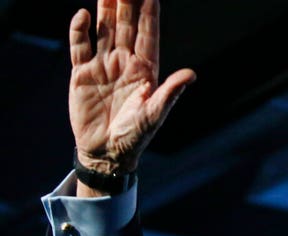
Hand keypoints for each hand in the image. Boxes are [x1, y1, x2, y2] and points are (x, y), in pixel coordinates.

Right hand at [68, 0, 195, 175]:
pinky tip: (81, 15)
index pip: (148, 34)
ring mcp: (104, 65)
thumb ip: (170, 92)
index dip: (149, 13)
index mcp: (146, 69)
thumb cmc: (135, 135)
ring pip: (104, 29)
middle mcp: (125, 62)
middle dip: (127, 2)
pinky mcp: (82, 73)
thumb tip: (192, 74)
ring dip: (105, 9)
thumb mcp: (154, 114)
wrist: (106, 153)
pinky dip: (79, 31)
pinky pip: (80, 46)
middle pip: (127, 25)